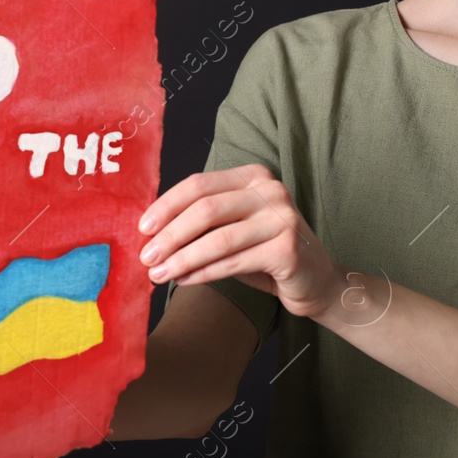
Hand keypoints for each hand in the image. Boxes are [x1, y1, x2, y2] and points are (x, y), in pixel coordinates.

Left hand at [136, 163, 340, 320]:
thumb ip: (202, 223)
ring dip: (182, 259)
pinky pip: (234, 262)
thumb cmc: (265, 252)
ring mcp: (282, 218)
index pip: (199, 185)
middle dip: (170, 235)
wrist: (315, 281)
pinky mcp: (288, 249)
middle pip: (206, 209)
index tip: (142, 227)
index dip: (166, 205)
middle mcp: (270, 190)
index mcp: (253, 176)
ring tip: (158, 274)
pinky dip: (203, 273)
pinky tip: (184, 280)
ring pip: (218, 239)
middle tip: (146, 256)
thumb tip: (151, 232)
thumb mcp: (233, 228)